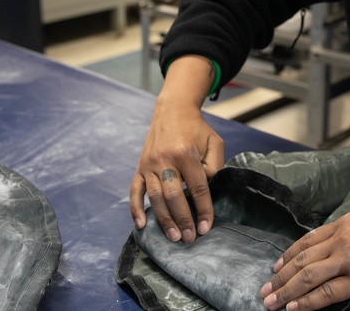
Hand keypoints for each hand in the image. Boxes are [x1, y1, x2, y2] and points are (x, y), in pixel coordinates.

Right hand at [129, 62, 224, 242]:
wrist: (172, 111)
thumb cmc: (196, 130)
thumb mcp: (214, 142)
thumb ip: (214, 166)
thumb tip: (207, 188)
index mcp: (186, 153)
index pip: (198, 188)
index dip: (204, 209)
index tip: (207, 227)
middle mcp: (165, 159)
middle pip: (174, 196)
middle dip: (183, 219)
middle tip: (190, 238)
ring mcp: (149, 164)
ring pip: (155, 197)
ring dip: (164, 220)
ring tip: (174, 237)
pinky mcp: (139, 167)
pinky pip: (134, 191)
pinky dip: (136, 208)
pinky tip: (141, 225)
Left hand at [259, 211, 349, 310]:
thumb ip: (349, 231)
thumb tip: (334, 242)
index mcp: (343, 224)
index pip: (306, 242)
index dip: (287, 257)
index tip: (275, 269)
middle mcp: (341, 241)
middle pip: (302, 261)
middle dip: (280, 278)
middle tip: (265, 291)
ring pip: (309, 277)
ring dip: (287, 292)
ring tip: (271, 303)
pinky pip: (327, 294)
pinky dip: (308, 302)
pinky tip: (295, 309)